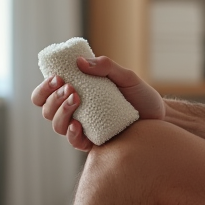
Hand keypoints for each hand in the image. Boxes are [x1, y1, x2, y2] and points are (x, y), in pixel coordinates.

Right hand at [30, 56, 165, 150]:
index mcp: (77, 93)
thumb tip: (80, 62)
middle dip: (53, 98)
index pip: (47, 93)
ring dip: (61, 112)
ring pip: (57, 125)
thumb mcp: (126, 77)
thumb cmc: (141, 96)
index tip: (57, 78)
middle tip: (70, 88)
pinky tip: (78, 125)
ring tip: (76, 100)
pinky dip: (72, 133)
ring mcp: (83, 127)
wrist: (160, 117)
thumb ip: (106, 66)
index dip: (44, 88)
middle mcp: (75, 111)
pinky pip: (75, 141)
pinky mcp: (94, 142)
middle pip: (46, 109)